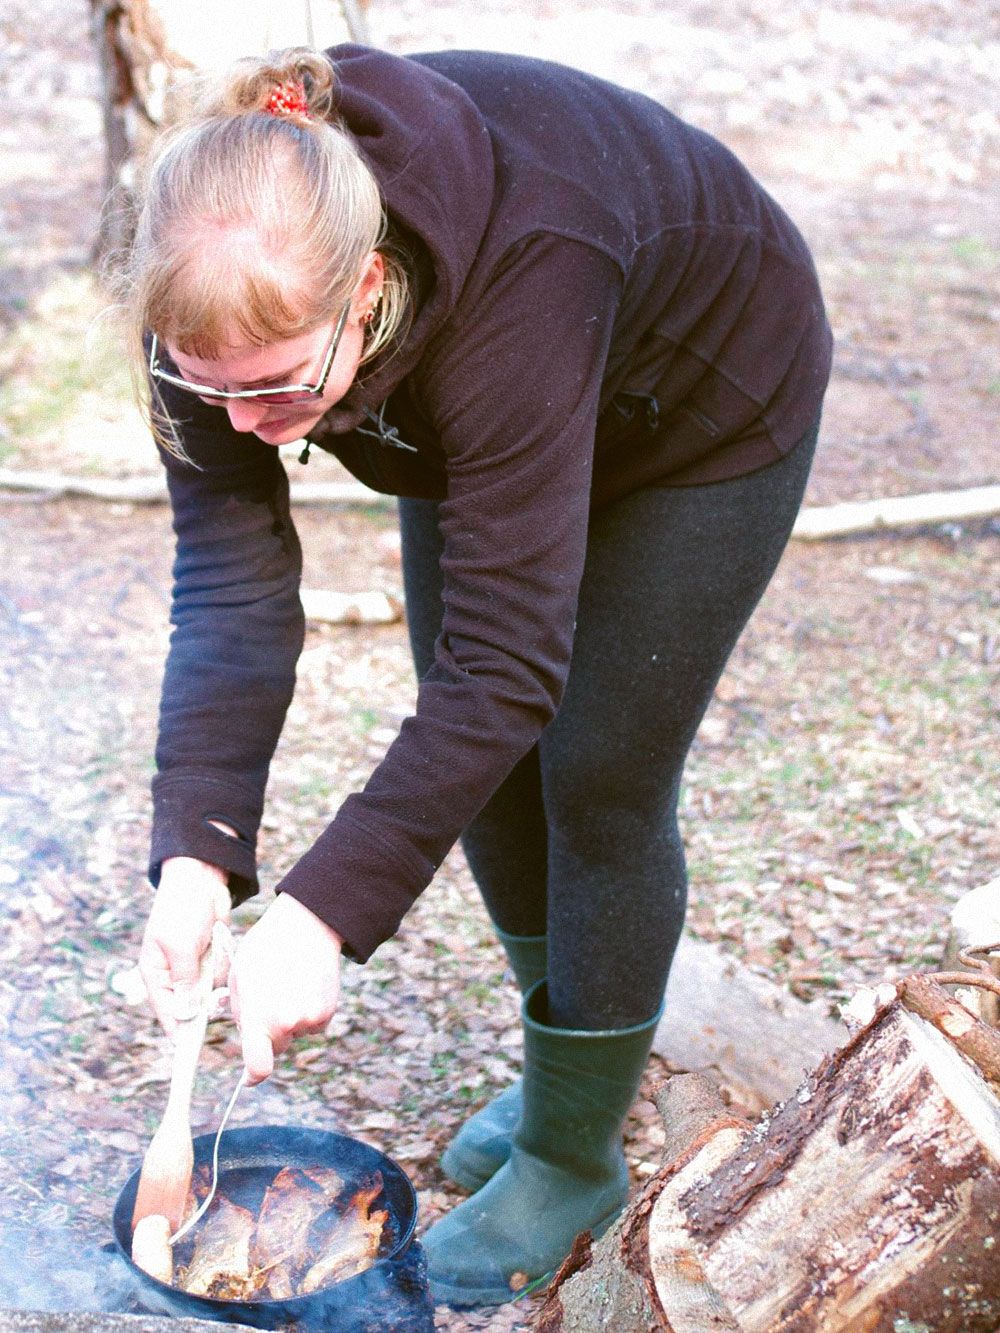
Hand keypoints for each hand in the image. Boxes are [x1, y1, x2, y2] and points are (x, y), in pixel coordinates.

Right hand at [138, 857, 230, 1033]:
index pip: (168, 1014)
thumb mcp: (180, 947)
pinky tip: (219, 941)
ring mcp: (193, 969)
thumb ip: (184, 982)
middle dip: (206, 996)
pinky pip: (222, 975)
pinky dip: (224, 961)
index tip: (193, 1050)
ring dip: (217, 973)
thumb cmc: (182, 910)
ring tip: (211, 946)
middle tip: (212, 979)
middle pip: (193, 1008)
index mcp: (155, 976)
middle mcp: (173, 977)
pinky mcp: (210, 959)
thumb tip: (185, 1016)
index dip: (181, 1032)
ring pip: (211, 991)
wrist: (201, 879)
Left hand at [228, 893, 341, 1084]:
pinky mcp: (327, 1011)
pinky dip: (308, 1012)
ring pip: (295, 1034)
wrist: (307, 926)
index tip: (248, 1078)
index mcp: (259, 1018)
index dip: (252, 1077)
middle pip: (275, 1048)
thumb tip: (246, 1032)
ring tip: (288, 985)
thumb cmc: (266, 949)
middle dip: (269, 1034)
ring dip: (289, 1020)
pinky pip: (313, 1024)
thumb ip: (239, 1012)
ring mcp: (310, 1019)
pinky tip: (304, 986)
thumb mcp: (239, 977)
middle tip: (269, 1001)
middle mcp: (286, 1024)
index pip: (258, 1067)